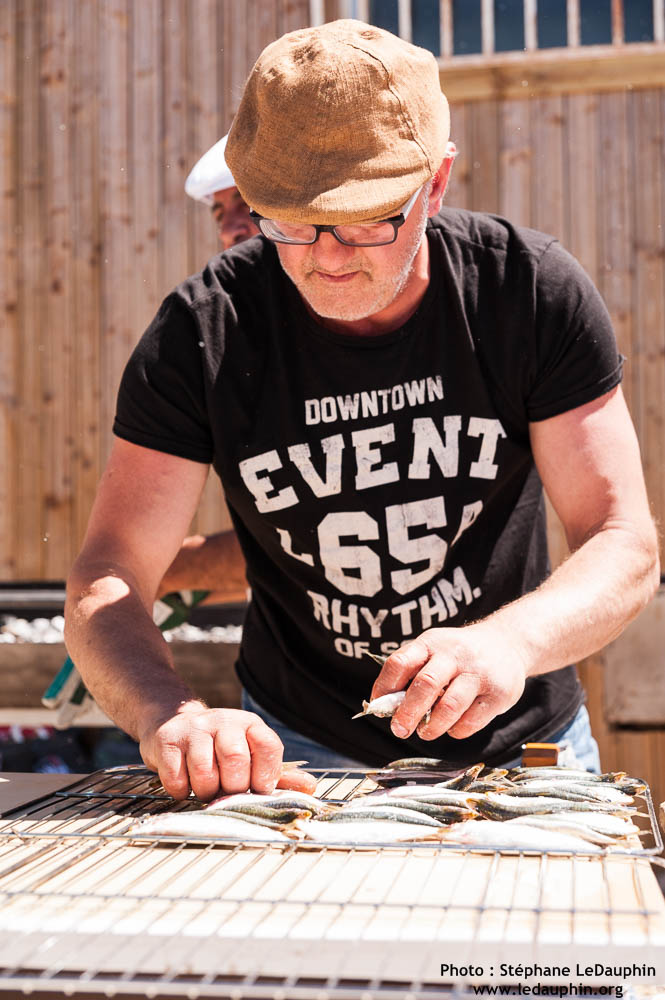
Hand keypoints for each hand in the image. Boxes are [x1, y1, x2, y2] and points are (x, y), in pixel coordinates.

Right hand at [138, 702, 292, 800]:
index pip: (269, 746)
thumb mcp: (250, 755)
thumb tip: (310, 788)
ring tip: (205, 787)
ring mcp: (195, 728)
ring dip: (205, 791)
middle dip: (232, 787)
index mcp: (250, 725)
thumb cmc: (218, 748)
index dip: (266, 775)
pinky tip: (184, 783)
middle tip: (226, 790)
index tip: (257, 788)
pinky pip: (176, 777)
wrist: (173, 724)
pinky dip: (181, 790)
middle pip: (235, 760)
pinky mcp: (168, 739)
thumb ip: (278, 775)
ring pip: (204, 771)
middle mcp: (225, 721)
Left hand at [370, 624, 527, 741]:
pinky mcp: (498, 694)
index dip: (384, 687)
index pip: (400, 663)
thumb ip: (410, 672)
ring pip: (449, 706)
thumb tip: (384, 705)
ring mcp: (478, 674)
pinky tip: (452, 726)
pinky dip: (456, 730)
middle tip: (399, 730)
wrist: (508, 644)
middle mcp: (455, 655)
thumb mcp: (433, 649)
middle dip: (407, 713)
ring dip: (432, 727)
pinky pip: (471, 721)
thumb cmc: (459, 654)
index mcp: (431, 643)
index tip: (378, 706)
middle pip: (425, 685)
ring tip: (425, 732)